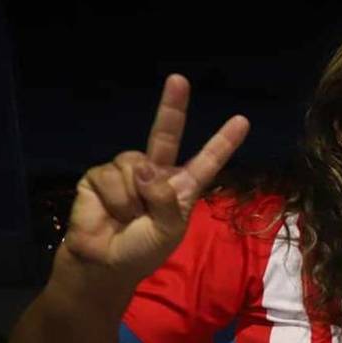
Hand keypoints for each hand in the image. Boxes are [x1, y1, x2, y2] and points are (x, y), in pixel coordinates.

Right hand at [64, 75, 249, 281]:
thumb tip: (146, 168)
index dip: (223, 142)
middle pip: (165, 134)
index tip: (242, 121)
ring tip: (128, 217)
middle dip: (172, 106)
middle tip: (179, 79)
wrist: (105, 263)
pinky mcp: (99, 174)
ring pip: (136, 166)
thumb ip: (166, 200)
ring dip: (133, 199)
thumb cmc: (143, 250)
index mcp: (182, 187)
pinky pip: (112, 178)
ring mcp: (127, 170)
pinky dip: (115, 200)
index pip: (207, 161)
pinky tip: (111, 212)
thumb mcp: (168, 231)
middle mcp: (156, 172)